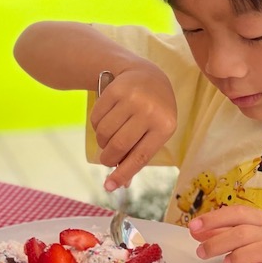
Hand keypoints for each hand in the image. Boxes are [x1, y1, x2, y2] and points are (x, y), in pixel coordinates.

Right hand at [91, 65, 175, 190]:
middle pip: (119, 146)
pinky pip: (96, 118)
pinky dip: (96, 127)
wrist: (148, 75)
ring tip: (108, 139)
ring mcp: (132, 99)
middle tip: (106, 160)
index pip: (140, 156)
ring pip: (105, 133)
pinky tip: (105, 122)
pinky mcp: (115, 90)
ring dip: (102, 142)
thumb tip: (121, 184)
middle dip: (108, 158)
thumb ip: (139, 154)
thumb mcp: (155, 130)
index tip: (109, 187)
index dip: (123, 173)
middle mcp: (149, 111)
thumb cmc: (154, 110)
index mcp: (165, 126)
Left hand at [188, 206, 261, 262]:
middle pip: (244, 232)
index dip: (213, 219)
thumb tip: (197, 231)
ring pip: (261, 249)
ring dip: (237, 256)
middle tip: (201, 252)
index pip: (238, 213)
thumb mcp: (257, 237)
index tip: (193, 227)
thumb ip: (228, 233)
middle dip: (218, 241)